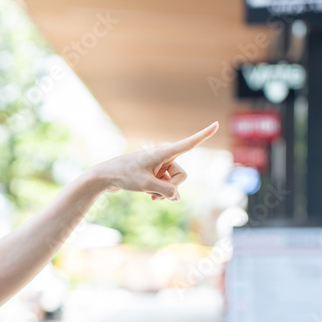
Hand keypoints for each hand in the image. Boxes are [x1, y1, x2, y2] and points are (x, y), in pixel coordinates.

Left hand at [91, 122, 218, 200]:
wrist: (105, 177)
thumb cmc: (124, 176)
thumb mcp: (146, 185)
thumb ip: (166, 191)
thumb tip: (176, 197)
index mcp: (163, 153)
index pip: (188, 144)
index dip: (203, 135)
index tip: (216, 124)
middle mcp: (164, 157)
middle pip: (181, 175)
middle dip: (172, 187)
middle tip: (154, 192)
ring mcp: (160, 166)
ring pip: (174, 183)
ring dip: (164, 192)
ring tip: (149, 195)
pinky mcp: (155, 174)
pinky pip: (166, 186)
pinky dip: (160, 192)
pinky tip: (149, 196)